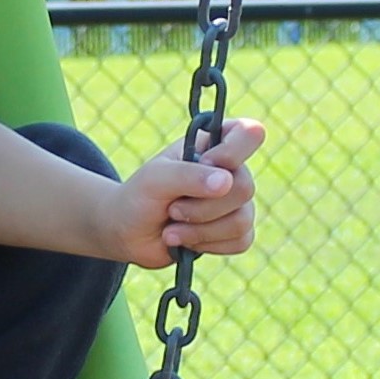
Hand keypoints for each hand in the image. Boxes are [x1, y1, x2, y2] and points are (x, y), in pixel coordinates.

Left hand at [103, 118, 264, 270]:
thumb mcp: (155, 178)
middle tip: (171, 208)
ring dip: (199, 230)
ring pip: (241, 220)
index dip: (231, 153)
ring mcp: (236, 202)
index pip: (249, 133)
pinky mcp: (236, 231)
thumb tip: (226, 182)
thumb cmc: (140, 196)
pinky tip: (186, 241)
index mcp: (214, 144)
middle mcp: (232, 171)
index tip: (203, 164)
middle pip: (244, 188)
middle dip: (201, 207)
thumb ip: (187, 174)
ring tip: (172, 228)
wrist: (130, 233)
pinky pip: (242, 241)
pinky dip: (207, 245)